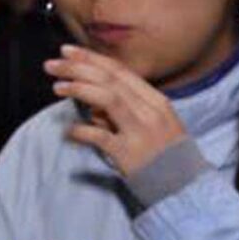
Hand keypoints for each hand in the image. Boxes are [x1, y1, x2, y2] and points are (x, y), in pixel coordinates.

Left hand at [46, 45, 190, 178]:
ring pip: (106, 98)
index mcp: (157, 101)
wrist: (186, 188)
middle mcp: (150, 112)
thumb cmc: (168, 156)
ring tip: (57, 87)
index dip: (91, 58)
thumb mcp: (155, 126)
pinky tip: (69, 130)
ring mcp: (141, 133)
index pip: (120, 71)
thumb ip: (127, 111)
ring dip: (78, 88)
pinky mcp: (130, 155)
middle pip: (109, 80)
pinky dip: (81, 130)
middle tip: (52, 64)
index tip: (68, 51)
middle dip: (77, 67)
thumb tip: (93, 105)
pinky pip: (100, 136)